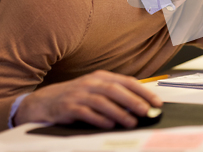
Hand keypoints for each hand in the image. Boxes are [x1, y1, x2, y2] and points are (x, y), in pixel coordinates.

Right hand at [13, 70, 162, 128]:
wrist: (44, 101)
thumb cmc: (78, 96)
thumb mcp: (97, 89)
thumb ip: (116, 95)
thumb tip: (142, 105)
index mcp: (102, 76)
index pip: (127, 81)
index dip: (143, 92)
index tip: (157, 102)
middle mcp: (91, 82)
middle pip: (115, 89)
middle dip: (133, 100)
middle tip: (147, 111)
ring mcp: (79, 94)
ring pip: (103, 101)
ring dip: (119, 112)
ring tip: (132, 122)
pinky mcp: (68, 107)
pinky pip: (86, 112)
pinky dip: (99, 119)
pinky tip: (109, 125)